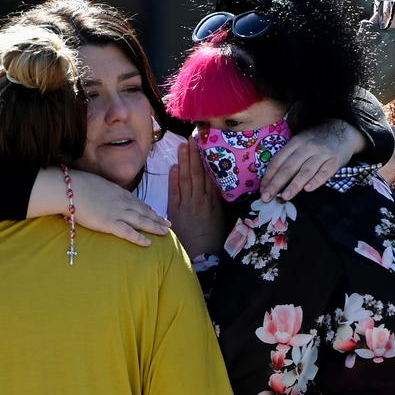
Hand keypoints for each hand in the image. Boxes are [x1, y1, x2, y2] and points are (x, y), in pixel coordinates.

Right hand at [28, 168, 169, 246]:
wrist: (70, 189)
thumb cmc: (77, 184)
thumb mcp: (95, 183)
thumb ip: (102, 190)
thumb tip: (100, 193)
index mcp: (118, 192)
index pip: (137, 201)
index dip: (148, 208)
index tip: (156, 213)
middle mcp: (122, 202)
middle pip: (144, 211)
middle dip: (157, 218)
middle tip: (168, 224)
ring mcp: (117, 212)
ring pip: (141, 221)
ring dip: (155, 227)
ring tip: (165, 233)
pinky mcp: (110, 224)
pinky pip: (128, 232)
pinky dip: (140, 238)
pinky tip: (149, 243)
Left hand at [168, 138, 224, 258]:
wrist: (202, 256)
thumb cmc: (213, 239)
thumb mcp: (221, 218)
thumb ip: (219, 201)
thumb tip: (219, 187)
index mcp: (214, 200)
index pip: (210, 175)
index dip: (207, 159)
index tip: (206, 145)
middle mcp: (201, 199)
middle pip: (198, 172)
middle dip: (195, 154)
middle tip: (193, 138)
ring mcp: (188, 204)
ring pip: (186, 178)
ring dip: (184, 161)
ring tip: (183, 146)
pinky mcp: (176, 211)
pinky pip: (175, 191)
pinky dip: (173, 178)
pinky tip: (173, 167)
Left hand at [260, 119, 362, 201]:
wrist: (343, 130)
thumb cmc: (315, 141)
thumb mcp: (300, 143)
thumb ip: (288, 158)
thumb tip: (271, 181)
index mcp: (295, 143)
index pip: (278, 161)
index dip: (269, 176)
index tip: (262, 190)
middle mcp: (307, 147)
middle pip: (289, 167)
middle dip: (276, 183)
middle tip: (267, 198)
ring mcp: (322, 154)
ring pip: (305, 170)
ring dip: (294, 184)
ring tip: (284, 197)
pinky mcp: (335, 161)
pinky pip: (325, 172)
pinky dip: (316, 180)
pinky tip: (308, 189)